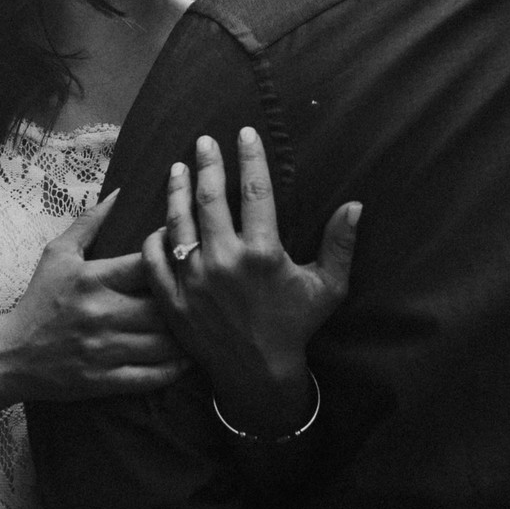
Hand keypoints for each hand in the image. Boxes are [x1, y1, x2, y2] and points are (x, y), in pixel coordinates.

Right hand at [0, 191, 190, 402]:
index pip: (146, 263)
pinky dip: (176, 368)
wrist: (11, 355)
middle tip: (206, 295)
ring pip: (164, 343)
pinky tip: (188, 358)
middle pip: (163, 305)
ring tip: (203, 325)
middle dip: (187, 301)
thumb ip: (90, 222)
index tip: (188, 254)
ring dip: (187, 335)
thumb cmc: (40, 300)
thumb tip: (120, 192)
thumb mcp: (58, 254)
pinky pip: (152, 376)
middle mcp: (100, 313)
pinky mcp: (105, 380)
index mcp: (92, 278)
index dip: (173, 256)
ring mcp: (104, 350)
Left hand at [141, 128, 357, 434]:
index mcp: (262, 254)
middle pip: (210, 198)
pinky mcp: (172, 299)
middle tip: (203, 141)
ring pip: (178, 222)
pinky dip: (155, 236)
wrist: (257, 375)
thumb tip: (356, 204)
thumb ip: (340, 244)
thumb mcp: (327, 287)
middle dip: (207, 163)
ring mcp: (193, 280)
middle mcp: (223, 261)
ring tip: (177, 167)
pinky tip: (160, 221)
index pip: (255, 191)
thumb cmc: (295, 327)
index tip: (245, 133)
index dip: (250, 157)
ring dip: (176, 190)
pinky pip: (154, 258)